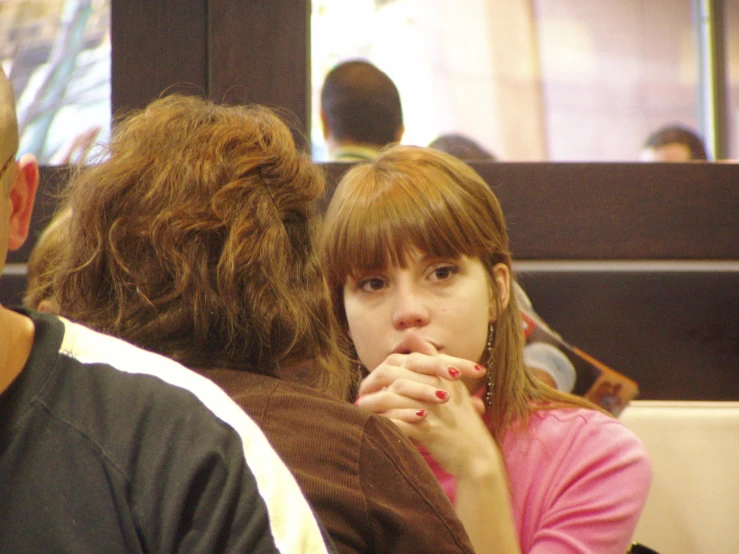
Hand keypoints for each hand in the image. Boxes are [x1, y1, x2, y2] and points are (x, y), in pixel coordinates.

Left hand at [356, 351, 496, 476]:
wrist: (477, 456)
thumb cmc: (460, 421)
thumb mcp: (450, 384)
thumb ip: (430, 358)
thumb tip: (410, 332)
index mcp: (444, 375)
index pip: (407, 361)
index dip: (384, 369)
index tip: (371, 382)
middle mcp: (439, 387)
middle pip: (395, 376)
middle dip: (372, 384)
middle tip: (360, 395)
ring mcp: (435, 409)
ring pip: (392, 398)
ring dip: (372, 404)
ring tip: (360, 410)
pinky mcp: (431, 431)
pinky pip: (399, 423)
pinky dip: (383, 423)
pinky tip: (373, 426)